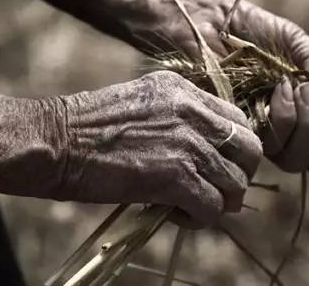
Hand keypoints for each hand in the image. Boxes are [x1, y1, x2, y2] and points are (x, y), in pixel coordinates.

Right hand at [47, 70, 261, 226]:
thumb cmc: (90, 127)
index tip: (220, 164)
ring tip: (192, 206)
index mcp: (185, 89)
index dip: (236, 148)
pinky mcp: (176, 176)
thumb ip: (179, 116)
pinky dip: (200, 218)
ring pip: (235, 183)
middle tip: (216, 189)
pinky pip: (212, 206)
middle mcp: (193, 111)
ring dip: (219, 201)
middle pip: (250, 149)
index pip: (238, 119)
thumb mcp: (144, 102)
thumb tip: (204, 149)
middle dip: (239, 174)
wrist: (58, 140)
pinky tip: (177, 215)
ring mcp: (187, 143)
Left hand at [137, 0, 308, 175]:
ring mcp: (263, 135)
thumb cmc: (248, 28)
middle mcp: (289, 130)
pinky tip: (278, 87)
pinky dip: (284, 117)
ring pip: (296, 160)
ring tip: (294, 85)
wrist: (204, 21)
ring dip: (305, 124)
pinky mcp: (240, 135)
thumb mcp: (293, 40)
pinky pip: (271, 147)